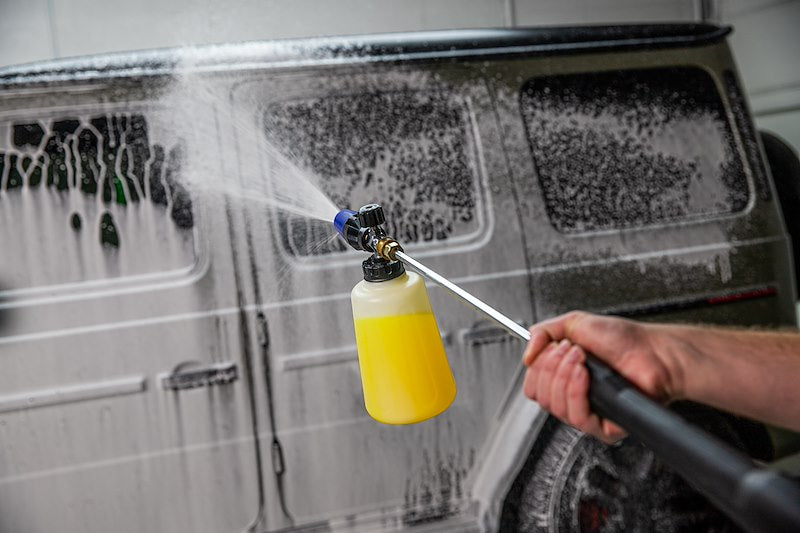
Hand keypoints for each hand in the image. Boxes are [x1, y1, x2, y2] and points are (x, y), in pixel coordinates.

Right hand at [522, 311, 684, 442]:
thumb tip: (526, 354)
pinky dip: (577, 392)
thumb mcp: (575, 323)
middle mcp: (573, 397)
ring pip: (555, 407)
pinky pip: (577, 417)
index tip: (553, 348)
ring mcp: (588, 412)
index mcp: (564, 378)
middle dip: (552, 367)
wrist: (653, 351)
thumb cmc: (625, 339)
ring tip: (582, 358)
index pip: (533, 386)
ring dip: (565, 377)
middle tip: (571, 350)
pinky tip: (585, 375)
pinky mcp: (603, 426)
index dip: (538, 368)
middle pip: (540, 396)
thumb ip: (543, 333)